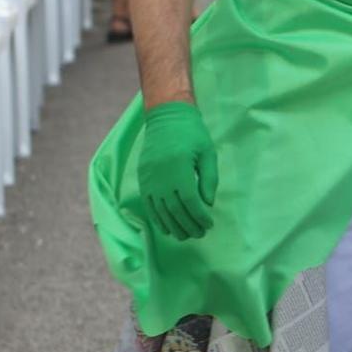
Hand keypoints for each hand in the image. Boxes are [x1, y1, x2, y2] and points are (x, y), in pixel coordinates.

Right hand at [136, 101, 218, 240]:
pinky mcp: (143, 179)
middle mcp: (161, 176)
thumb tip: (208, 205)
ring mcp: (149, 178)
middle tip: (200, 234)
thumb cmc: (192, 133)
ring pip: (160, 210)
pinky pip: (148, 204)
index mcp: (179, 168)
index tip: (209, 224)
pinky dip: (157, 219)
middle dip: (189, 225)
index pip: (190, 201)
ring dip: (174, 226)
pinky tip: (167, 229)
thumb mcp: (207, 153)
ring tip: (186, 235)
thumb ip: (209, 179)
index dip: (200, 216)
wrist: (166, 117)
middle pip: (175, 209)